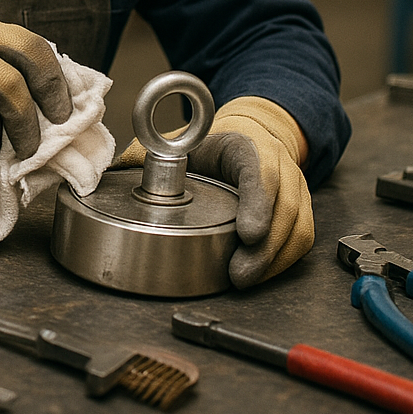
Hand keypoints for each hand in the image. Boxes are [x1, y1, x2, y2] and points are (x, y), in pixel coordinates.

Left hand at [113, 96, 312, 287]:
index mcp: (246, 145)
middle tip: (238, 274)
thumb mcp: (184, 142)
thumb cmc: (214, 144)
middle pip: (283, 207)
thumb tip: (110, 171)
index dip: (257, 203)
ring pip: (297, 226)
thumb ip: (148, 155)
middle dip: (264, 247)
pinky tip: (262, 274)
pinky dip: (284, 261)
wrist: (252, 134)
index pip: (258, 171)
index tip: (247, 233)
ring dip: (274, 259)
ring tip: (245, 279)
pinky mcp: (300, 210)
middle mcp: (278, 165)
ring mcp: (294, 189)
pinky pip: (302, 238)